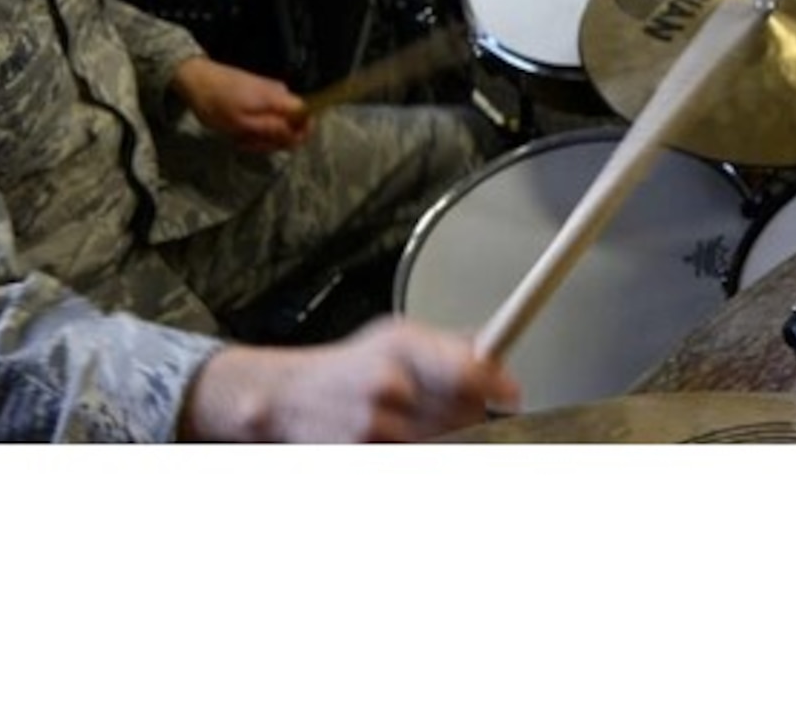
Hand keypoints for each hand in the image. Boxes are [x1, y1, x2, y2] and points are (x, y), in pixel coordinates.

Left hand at [170, 55, 307, 152]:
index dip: (300, 133)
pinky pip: (267, 115)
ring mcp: (269, 93)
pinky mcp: (259, 94)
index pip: (306, 114)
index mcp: (277, 98)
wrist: (196, 79)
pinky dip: (256, 127)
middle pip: (292, 121)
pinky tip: (239, 131)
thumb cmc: (216, 103)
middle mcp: (279, 93)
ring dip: (262, 135)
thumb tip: (296, 136)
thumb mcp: (242, 123)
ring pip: (278, 121)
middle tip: (249, 145)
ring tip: (240, 139)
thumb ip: (272, 130)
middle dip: (274, 139)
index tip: (280, 145)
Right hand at [180, 318, 522, 442]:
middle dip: (474, 416)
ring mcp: (373, 428)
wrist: (285, 397)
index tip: (510, 394)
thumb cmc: (348, 366)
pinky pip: (418, 458)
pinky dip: (422, 451)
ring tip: (422, 424)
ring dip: (447, 439)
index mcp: (401, 347)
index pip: (466, 370)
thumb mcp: (397, 337)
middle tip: (467, 411)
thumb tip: (500, 352)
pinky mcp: (363, 457)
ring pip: (445, 443)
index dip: (495, 385)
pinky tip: (405, 439)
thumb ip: (450, 346)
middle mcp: (388, 386)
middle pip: (465, 416)